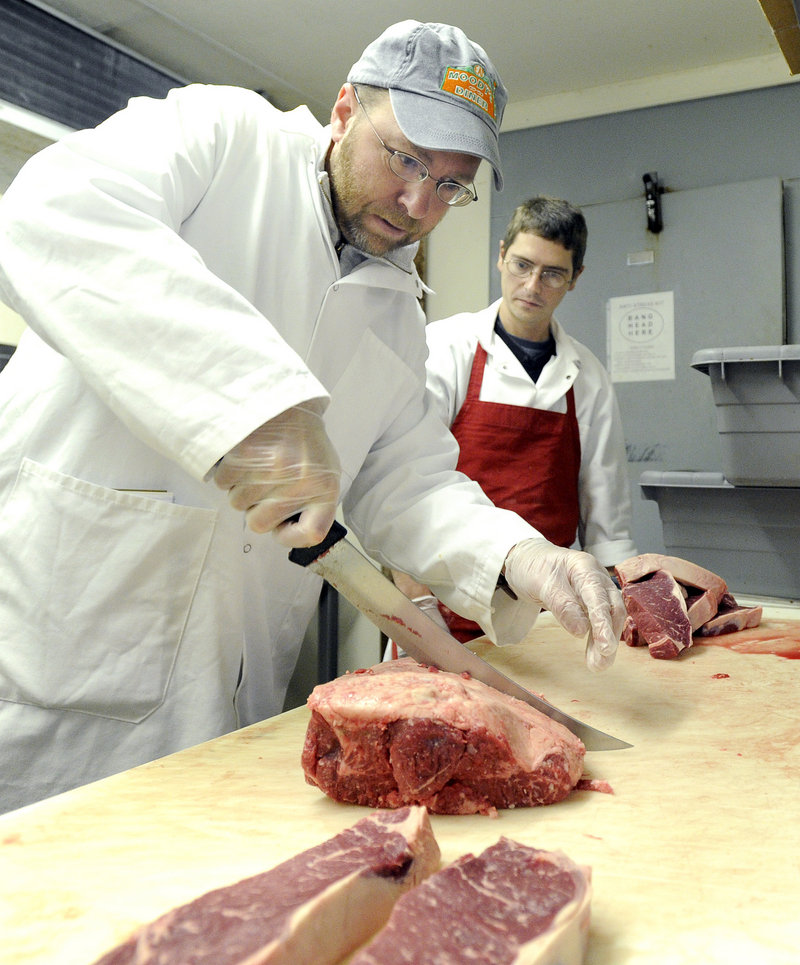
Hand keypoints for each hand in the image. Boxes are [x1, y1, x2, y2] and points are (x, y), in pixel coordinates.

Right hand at [212, 402, 340, 546]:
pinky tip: (243, 459)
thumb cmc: (305, 442)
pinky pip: (222, 483)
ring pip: (237, 504)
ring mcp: (271, 469)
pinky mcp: (245, 455)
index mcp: (324, 488)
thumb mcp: (323, 472)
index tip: (280, 527)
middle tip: (264, 486)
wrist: (286, 400)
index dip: (289, 536)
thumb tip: (284, 532)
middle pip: (259, 524)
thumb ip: (311, 504)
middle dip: (256, 509)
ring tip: (255, 468)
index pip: (310, 534)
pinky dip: (227, 474)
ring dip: (241, 489)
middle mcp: (299, 483)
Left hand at [503, 538, 625, 670]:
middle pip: (610, 608)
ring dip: (605, 641)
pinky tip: (596, 654)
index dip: (603, 623)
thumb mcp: (541, 583)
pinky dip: (598, 638)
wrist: (526, 560)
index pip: (598, 597)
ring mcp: (595, 590)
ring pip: (608, 617)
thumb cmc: (533, 567)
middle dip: (608, 636)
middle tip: (601, 663)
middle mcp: (596, 578)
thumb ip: (562, 604)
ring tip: (598, 665)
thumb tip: (581, 631)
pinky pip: (599, 620)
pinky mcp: (590, 602)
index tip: (606, 646)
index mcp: (585, 568)